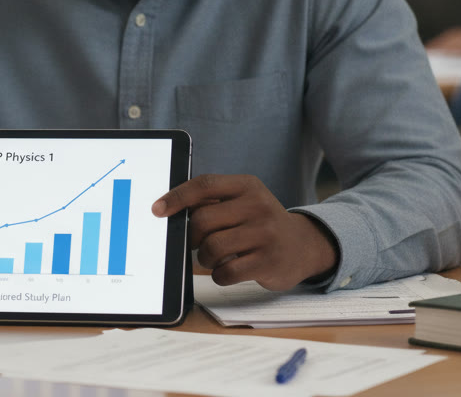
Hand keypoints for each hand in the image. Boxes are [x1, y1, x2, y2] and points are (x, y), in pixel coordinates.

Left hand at [152, 174, 338, 289]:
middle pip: (203, 220)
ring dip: (204, 257)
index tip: (157, 210)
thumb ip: (213, 200)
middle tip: (195, 242)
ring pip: (211, 247)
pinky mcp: (268, 262)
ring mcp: (265, 234)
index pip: (205, 185)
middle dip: (191, 236)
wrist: (304, 246)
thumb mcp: (244, 200)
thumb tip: (169, 210)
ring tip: (212, 257)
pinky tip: (227, 269)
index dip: (177, 197)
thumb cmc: (260, 223)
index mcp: (247, 186)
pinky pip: (226, 271)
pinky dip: (219, 274)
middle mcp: (258, 206)